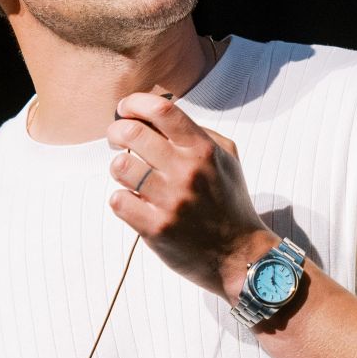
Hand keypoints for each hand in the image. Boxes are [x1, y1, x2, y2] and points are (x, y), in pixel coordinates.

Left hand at [106, 90, 274, 296]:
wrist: (240, 254)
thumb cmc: (229, 202)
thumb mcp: (226, 159)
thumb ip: (196, 133)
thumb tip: (156, 115)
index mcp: (203, 150)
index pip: (162, 110)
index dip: (135, 103)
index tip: (125, 109)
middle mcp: (187, 172)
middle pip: (132, 133)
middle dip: (116, 131)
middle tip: (116, 139)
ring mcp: (171, 201)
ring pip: (120, 167)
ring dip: (119, 168)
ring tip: (129, 175)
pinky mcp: (156, 228)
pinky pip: (118, 201)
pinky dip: (121, 198)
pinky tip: (134, 201)